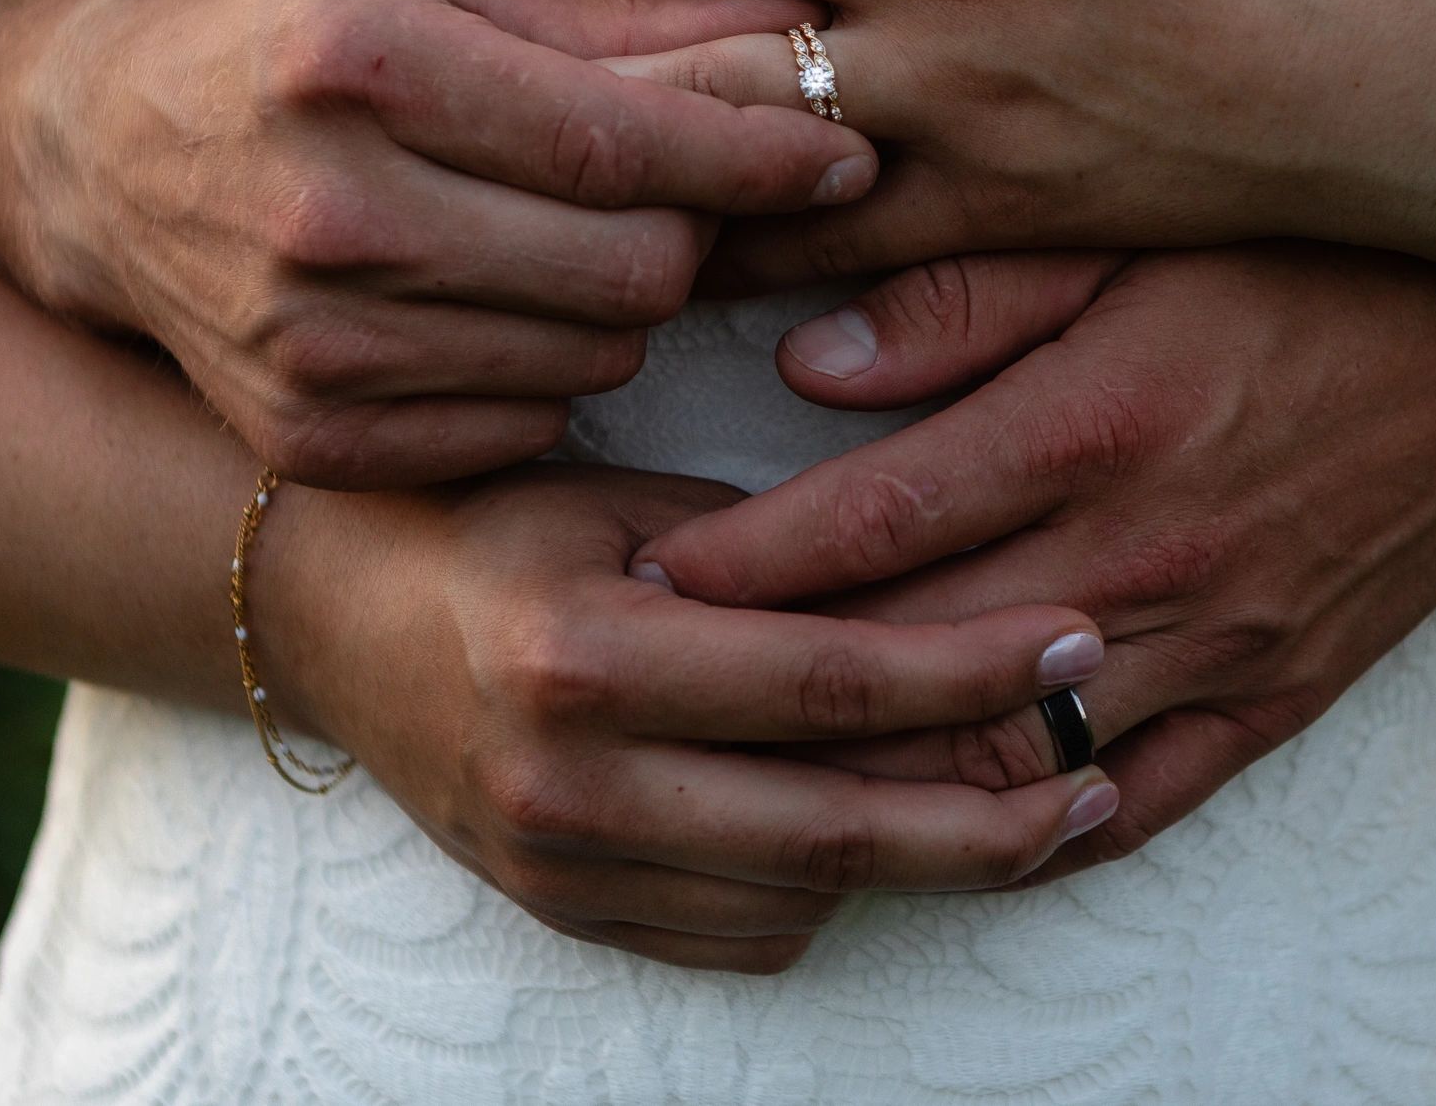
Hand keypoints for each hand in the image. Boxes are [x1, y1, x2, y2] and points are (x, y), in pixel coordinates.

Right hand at [26, 0, 877, 486]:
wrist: (102, 158)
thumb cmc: (309, 42)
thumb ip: (624, 3)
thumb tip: (807, 15)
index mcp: (360, 63)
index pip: (621, 142)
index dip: (757, 157)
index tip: (847, 154)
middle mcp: (326, 212)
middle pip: (627, 270)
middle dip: (693, 235)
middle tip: (690, 198)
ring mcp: (309, 345)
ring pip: (593, 361)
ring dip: (622, 306)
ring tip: (582, 242)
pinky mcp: (311, 438)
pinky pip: (526, 429)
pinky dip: (549, 376)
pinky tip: (508, 311)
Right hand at [265, 466, 1118, 973]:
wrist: (333, 614)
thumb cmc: (498, 521)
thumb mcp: (630, 496)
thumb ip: (775, 552)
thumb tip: (950, 591)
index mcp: (586, 650)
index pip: (828, 679)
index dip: (972, 666)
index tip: (1080, 638)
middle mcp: (569, 779)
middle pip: (836, 828)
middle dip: (996, 810)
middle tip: (1102, 773)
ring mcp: (560, 865)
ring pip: (801, 896)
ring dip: (923, 856)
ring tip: (1025, 803)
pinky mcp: (562, 913)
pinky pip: (738, 939)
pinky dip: (828, 895)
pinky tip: (887, 835)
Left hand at [626, 245, 1435, 881]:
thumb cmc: (1313, 246)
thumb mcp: (1137, 225)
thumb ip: (968, 294)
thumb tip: (807, 363)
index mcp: (1092, 425)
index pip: (869, 523)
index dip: (737, 560)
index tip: (630, 575)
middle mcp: (1144, 555)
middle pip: (913, 656)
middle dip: (772, 681)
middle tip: (659, 689)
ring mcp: (1218, 638)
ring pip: (1012, 749)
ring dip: (884, 772)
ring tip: (769, 771)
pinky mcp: (1285, 687)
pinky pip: (1146, 794)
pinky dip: (1045, 826)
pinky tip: (968, 830)